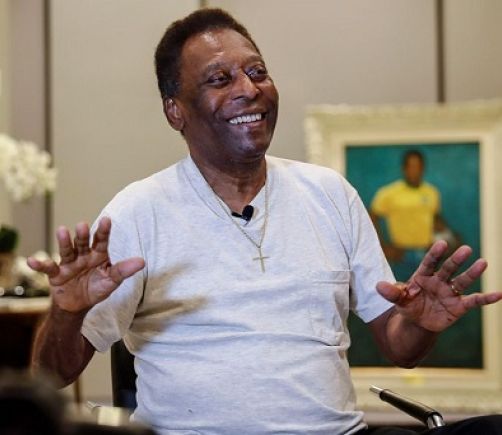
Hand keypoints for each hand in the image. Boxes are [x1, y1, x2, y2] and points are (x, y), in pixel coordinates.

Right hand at [27, 217, 144, 312]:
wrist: (78, 305)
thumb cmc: (97, 288)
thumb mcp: (112, 281)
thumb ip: (124, 270)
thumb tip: (142, 262)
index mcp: (98, 255)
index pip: (102, 241)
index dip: (104, 231)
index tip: (107, 220)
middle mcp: (83, 255)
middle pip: (83, 243)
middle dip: (83, 235)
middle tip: (83, 225)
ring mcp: (68, 263)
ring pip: (66, 251)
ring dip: (64, 242)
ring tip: (62, 231)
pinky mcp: (56, 274)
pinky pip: (47, 268)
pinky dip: (39, 264)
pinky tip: (31, 260)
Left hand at [376, 240, 501, 331]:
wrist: (417, 322)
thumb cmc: (408, 305)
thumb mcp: (398, 300)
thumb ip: (391, 293)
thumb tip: (378, 286)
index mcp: (422, 276)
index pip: (429, 263)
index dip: (435, 254)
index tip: (442, 243)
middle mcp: (439, 281)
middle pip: (448, 269)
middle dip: (456, 260)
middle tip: (466, 249)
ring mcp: (450, 293)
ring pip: (463, 281)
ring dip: (473, 273)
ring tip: (483, 262)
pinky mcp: (459, 306)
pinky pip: (474, 301)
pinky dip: (486, 298)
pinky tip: (498, 294)